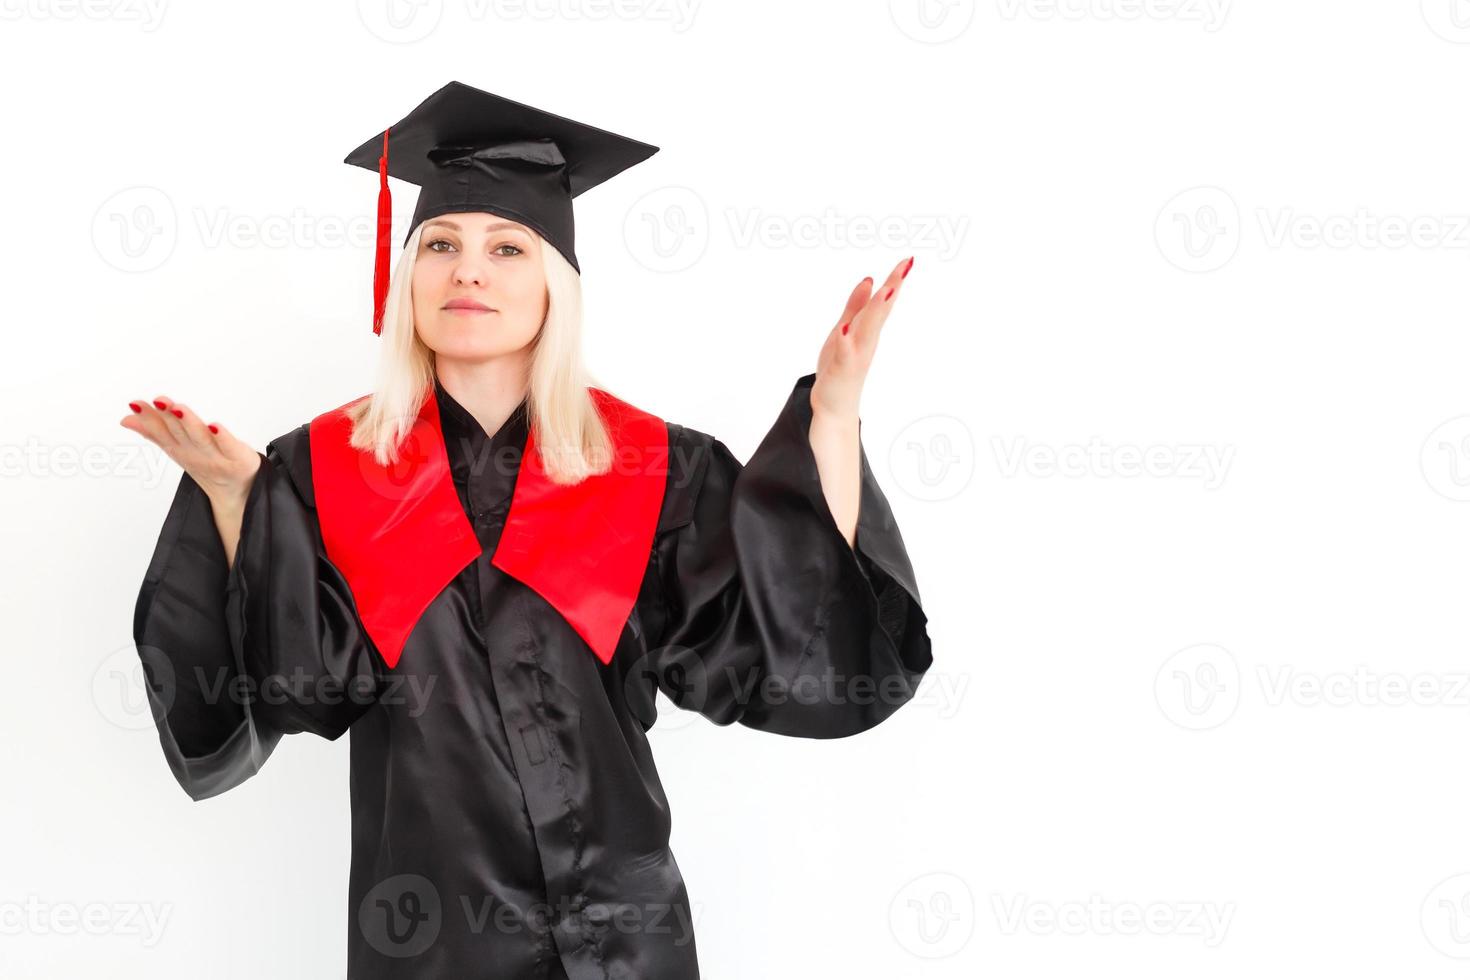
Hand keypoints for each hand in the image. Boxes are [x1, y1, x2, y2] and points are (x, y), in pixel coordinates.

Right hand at [120, 395, 260, 504]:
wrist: (238, 492)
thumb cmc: (207, 464)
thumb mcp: (177, 449)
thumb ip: (153, 432)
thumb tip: (125, 418)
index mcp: (180, 449)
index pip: (161, 431)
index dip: (148, 417)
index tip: (135, 403)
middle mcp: (195, 453)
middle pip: (179, 432)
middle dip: (168, 417)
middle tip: (158, 401)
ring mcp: (216, 457)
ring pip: (200, 438)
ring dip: (189, 423)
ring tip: (178, 408)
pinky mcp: (237, 458)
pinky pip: (229, 447)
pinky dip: (222, 437)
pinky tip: (214, 426)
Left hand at [811, 255, 913, 420]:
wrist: (833, 407)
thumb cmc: (839, 367)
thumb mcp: (845, 329)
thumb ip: (856, 307)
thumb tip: (869, 280)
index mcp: (867, 330)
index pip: (883, 301)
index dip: (894, 280)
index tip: (908, 259)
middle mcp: (866, 341)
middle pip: (880, 311)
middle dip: (892, 289)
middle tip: (905, 267)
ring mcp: (855, 355)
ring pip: (867, 329)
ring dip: (876, 310)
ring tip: (885, 290)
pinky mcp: (841, 370)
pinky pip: (843, 354)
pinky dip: (844, 342)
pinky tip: (843, 329)